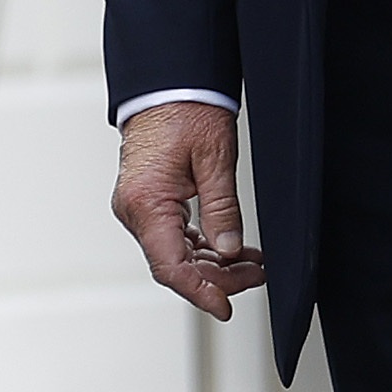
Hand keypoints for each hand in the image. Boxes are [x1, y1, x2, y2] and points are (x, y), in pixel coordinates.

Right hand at [112, 103, 262, 317]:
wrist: (166, 83)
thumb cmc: (186, 110)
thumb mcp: (215, 159)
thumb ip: (222, 208)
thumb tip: (230, 250)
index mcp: (147, 203)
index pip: (170, 266)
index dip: (200, 292)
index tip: (225, 307)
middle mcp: (135, 210)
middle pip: (174, 265)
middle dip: (217, 278)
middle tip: (257, 276)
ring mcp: (139, 208)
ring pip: (176, 254)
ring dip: (213, 263)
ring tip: (253, 264)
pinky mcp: (148, 202)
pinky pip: (174, 236)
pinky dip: (203, 247)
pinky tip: (231, 250)